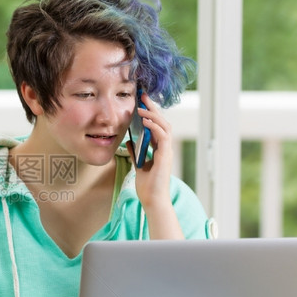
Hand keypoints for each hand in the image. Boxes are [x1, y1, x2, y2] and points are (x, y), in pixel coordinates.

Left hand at [128, 93, 173, 208]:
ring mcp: (167, 151)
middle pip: (163, 122)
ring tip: (142, 109)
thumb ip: (135, 152)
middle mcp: (166, 148)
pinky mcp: (165, 156)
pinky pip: (163, 137)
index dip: (151, 113)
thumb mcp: (138, 164)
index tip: (142, 102)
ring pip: (165, 127)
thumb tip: (129, 141)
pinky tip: (146, 122)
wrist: (152, 199)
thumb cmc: (147, 185)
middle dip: (153, 109)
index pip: (157, 126)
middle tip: (143, 97)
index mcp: (160, 148)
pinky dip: (155, 127)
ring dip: (153, 116)